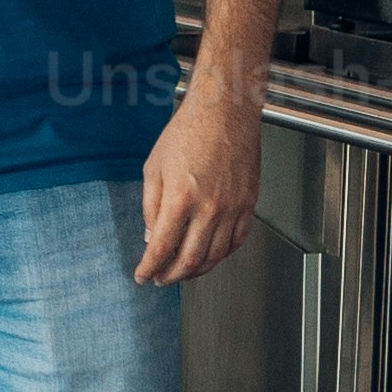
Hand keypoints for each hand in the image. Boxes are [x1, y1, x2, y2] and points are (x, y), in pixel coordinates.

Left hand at [132, 67, 260, 290]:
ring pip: (215, 256)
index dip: (149, 268)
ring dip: (196, 271)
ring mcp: (233, 208)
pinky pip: (237, 241)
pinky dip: (222, 255)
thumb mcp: (154, 168)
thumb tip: (152, 238)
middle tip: (160, 279)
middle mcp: (209, 207)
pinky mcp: (249, 204)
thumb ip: (151, 208)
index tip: (142, 275)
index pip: (162, 248)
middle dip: (170, 276)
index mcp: (180, 197)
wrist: (224, 112)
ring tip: (182, 271)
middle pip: (189, 260)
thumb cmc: (188, 132)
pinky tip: (209, 255)